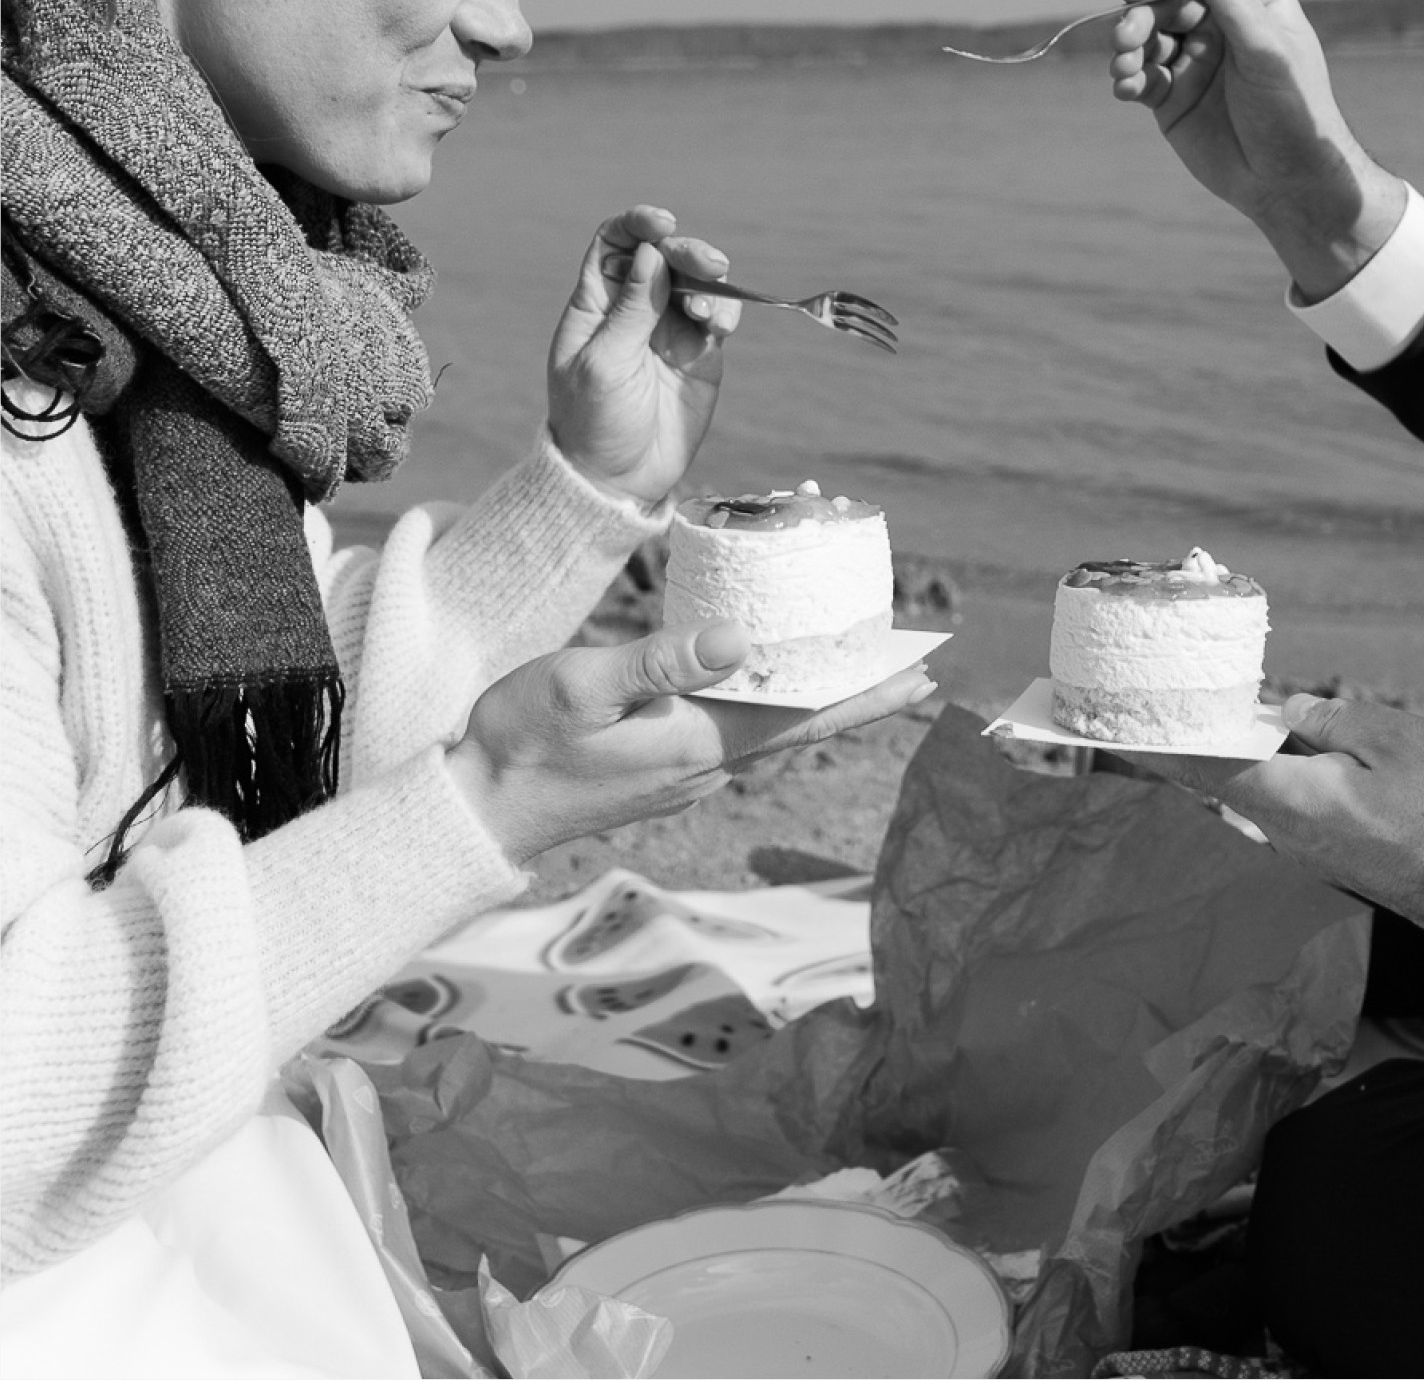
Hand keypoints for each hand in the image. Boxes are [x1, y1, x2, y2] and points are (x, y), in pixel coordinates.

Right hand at [445, 619, 937, 865]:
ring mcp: (686, 772)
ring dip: (812, 690)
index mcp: (696, 743)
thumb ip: (662, 663)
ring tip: (854, 652)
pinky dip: (767, 699)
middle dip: (857, 688)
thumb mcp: (581, 686)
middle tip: (914, 657)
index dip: (866, 695)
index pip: (804, 717)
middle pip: (800, 721)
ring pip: (768, 724)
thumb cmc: (519, 741)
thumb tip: (741, 641)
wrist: (476, 810)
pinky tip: (769, 672)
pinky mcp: (664, 768)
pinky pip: (735, 728)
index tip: (922, 675)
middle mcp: (705, 764)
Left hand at [546, 205, 744, 508]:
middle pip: (664, 255)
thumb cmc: (594, 421)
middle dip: (687, 251)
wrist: (619, 479)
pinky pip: (718, 314)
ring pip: (697, 281)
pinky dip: (724, 309)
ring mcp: (668, 328)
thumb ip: (631, 308)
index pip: (615, 243)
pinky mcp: (700, 352)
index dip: (638, 224)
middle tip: (709, 265)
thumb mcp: (604, 363)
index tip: (662, 224)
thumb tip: (651, 252)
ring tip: (706, 311)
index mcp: (596, 303)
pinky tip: (717, 325)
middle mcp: (634, 308)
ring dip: (709, 281)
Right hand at [1106, 0, 1405, 300]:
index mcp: (1250, 4)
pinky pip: (1140, 78)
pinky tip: (1126, 89)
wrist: (1290, 184)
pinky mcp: (1173, 99)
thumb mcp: (1266, 51)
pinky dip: (1127, 79)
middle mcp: (1219, 28)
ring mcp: (1194, 63)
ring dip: (1127, 48)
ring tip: (1124, 70)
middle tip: (1126, 39)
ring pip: (1146, 39)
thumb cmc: (1295, 113)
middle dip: (1140, 18)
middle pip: (1164, 4)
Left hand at [1151, 696, 1423, 999]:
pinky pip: (1279, 801)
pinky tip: (1262, 739)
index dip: (1144, 741)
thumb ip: (1331, 722)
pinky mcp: (1334, 853)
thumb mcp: (1396, 740)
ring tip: (1183, 709)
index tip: (1095, 727)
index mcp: (1290, 800)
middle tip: (1121, 707)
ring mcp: (1309, 849)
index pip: (1197, 765)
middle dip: (1167, 742)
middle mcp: (1286, 833)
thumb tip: (1287, 715)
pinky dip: (1257, 768)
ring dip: (1214, 753)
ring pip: (1247, 789)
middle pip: (1211, 779)